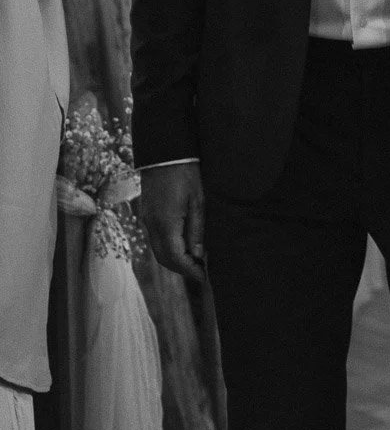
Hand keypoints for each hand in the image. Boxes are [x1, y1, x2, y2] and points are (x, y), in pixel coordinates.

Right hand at [140, 160, 205, 278]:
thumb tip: (198, 254)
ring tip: (194, 261)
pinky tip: (181, 246)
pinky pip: (154, 239)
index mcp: (166, 223)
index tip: (204, 276)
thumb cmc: (186, 174)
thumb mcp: (198, 202)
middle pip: (164, 259)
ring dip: (174, 261)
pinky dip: (167, 249)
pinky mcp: (145, 214)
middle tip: (200, 272)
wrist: (164, 153)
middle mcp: (152, 225)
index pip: (176, 258)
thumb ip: (197, 230)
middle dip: (181, 269)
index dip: (190, 270)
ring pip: (157, 251)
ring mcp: (146, 220)